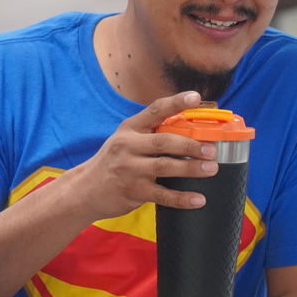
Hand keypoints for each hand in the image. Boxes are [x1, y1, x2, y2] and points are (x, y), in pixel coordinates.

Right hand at [66, 91, 218, 221]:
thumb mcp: (124, 141)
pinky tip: (198, 199)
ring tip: (212, 169)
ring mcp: (129, 169)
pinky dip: (182, 198)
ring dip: (191, 168)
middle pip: (164, 141)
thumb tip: (189, 131)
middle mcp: (127, 146)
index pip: (155, 110)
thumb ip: (149, 135)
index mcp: (129, 129)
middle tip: (212, 149)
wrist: (84, 190)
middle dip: (191, 144)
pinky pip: (162, 195)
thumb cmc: (111, 163)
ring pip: (165, 167)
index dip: (176, 102)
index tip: (196, 97)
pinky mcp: (132, 191)